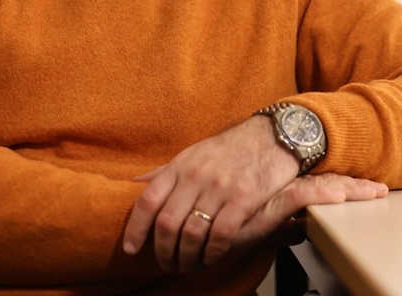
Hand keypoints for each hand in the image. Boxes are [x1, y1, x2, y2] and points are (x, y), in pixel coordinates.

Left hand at [122, 116, 299, 272]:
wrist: (270, 137)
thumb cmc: (229, 149)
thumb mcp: (193, 153)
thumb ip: (166, 172)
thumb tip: (135, 183)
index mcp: (180, 165)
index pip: (148, 200)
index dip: (135, 229)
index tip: (130, 249)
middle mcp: (196, 176)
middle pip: (167, 223)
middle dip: (163, 252)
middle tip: (167, 264)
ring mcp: (219, 187)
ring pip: (192, 234)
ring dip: (187, 258)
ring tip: (188, 265)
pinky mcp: (243, 199)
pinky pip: (221, 236)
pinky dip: (212, 254)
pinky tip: (212, 258)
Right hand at [233, 173, 387, 251]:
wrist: (197, 225)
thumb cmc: (223, 223)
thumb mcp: (258, 226)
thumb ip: (281, 226)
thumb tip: (298, 231)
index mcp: (280, 187)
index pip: (318, 182)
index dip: (344, 183)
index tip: (369, 185)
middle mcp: (279, 188)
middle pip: (324, 183)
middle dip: (354, 187)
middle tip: (380, 188)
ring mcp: (275, 195)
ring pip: (318, 188)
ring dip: (347, 190)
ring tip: (371, 192)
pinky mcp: (267, 207)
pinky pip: (299, 197)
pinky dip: (320, 196)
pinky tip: (338, 196)